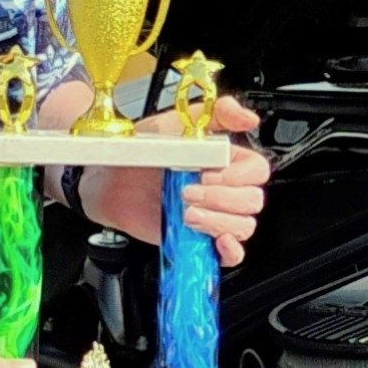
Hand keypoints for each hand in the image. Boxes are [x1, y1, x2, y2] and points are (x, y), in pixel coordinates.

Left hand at [77, 95, 272, 267]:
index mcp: (226, 162)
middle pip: (251, 200)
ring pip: (243, 226)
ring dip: (218, 220)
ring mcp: (214, 216)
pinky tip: (218, 240)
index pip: (256, 171)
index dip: (237, 175)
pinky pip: (231, 255)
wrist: (110, 181)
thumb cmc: (142, 152)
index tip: (208, 173)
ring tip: (187, 213)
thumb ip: (217, 113)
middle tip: (188, 192)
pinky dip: (231, 250)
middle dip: (221, 198)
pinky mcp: (200, 240)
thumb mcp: (178, 122)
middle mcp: (224, 190)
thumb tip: (249, 117)